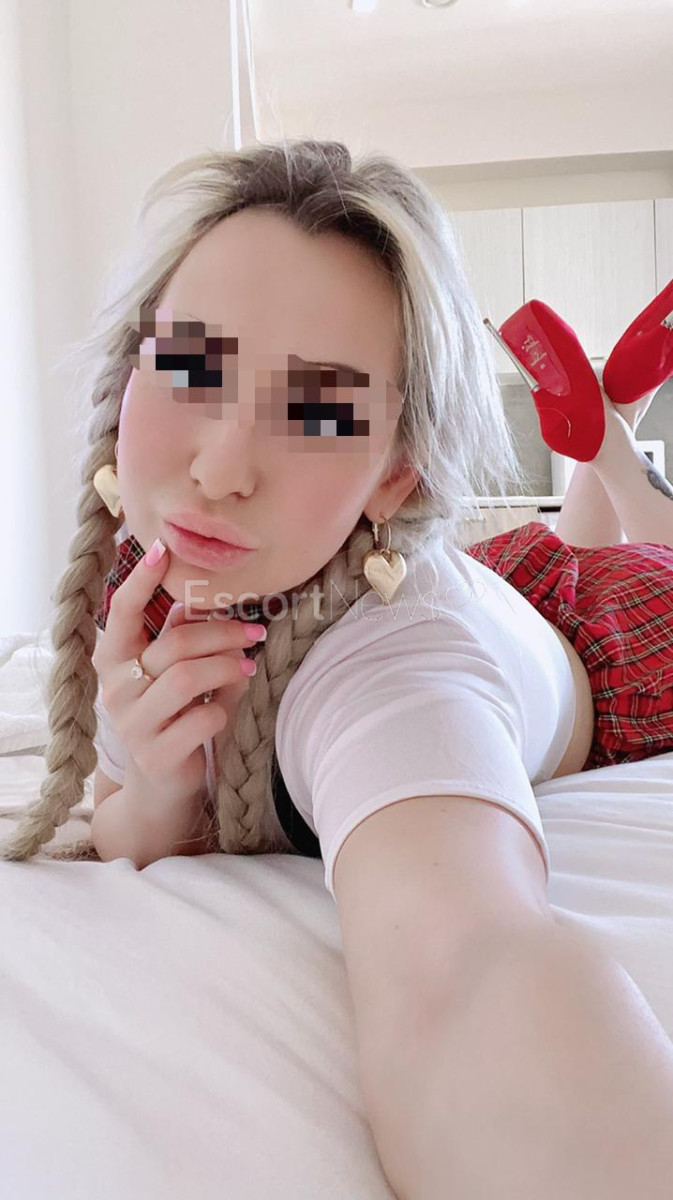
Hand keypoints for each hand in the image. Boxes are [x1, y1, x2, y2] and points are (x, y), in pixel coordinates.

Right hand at [92, 538, 265, 807]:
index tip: (163, 550)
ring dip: (227, 668)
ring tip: (248, 668)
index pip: (122, 612)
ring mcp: (132, 724)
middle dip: (223, 633)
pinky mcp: (155, 754)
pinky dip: (224, 709)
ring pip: (188, 678)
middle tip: (255, 632)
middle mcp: (114, 688)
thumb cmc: (171, 717)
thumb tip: (197, 599)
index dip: (140, 580)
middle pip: (175, 644)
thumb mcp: (172, 673)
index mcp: (113, 660)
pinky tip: (227, 710)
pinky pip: (202, 718)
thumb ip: (180, 638)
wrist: (159, 787)